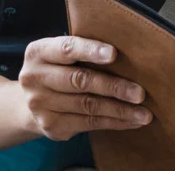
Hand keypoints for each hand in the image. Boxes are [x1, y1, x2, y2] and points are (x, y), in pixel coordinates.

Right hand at [18, 36, 152, 140]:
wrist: (31, 102)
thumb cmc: (58, 69)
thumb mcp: (60, 54)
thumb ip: (82, 51)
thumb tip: (128, 53)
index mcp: (38, 53)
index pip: (66, 49)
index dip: (90, 51)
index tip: (114, 54)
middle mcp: (34, 78)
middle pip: (80, 81)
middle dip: (113, 87)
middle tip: (140, 93)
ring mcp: (41, 105)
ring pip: (88, 106)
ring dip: (120, 110)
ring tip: (143, 113)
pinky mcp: (51, 126)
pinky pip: (89, 123)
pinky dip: (114, 122)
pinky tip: (132, 121)